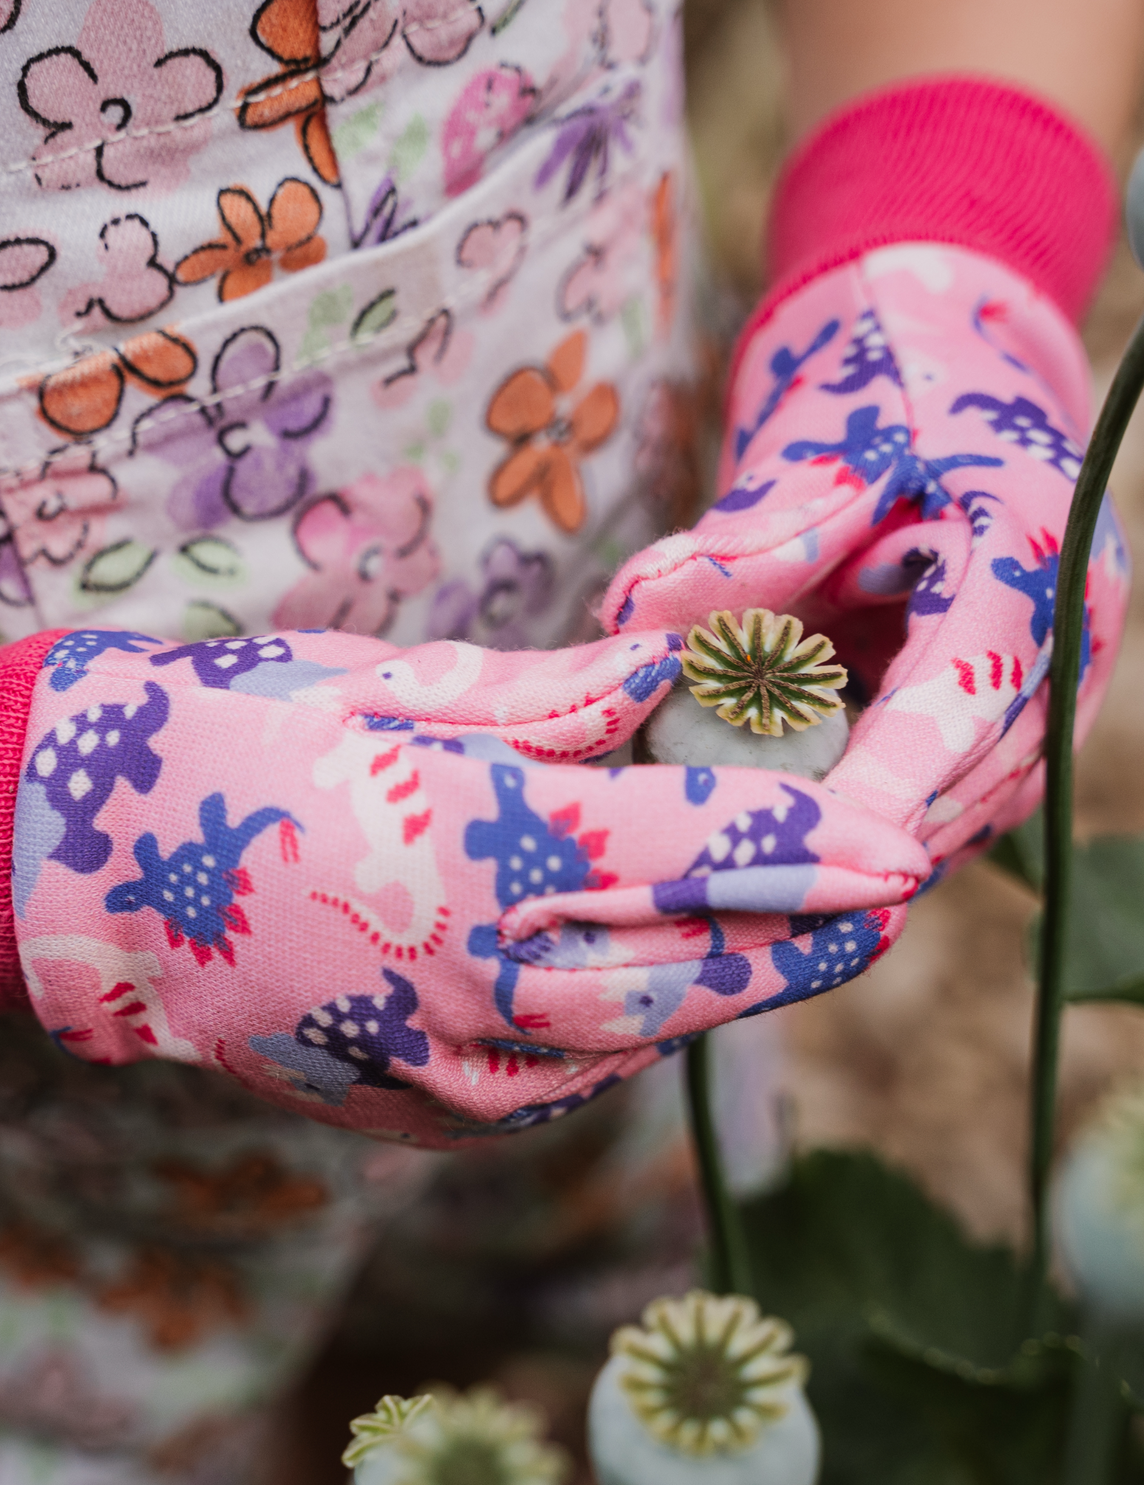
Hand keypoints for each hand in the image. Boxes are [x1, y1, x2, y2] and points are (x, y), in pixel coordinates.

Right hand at [12, 245, 1124, 1145]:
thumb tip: (666, 678)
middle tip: (879, 912)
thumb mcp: (386, 687)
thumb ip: (544, 700)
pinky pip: (537, 1095)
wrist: (76, 857)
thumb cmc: (227, 735)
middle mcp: (461, 967)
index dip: (801, 848)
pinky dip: (608, 1055)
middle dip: (796, 945)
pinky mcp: (388, 1107)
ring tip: (779, 957)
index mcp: (467, 840)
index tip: (892, 846)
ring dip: (714, 1004)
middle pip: (680, 971)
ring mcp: (423, 1055)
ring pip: (622, 1050)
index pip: (683, 849)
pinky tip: (635, 1012)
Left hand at [604, 242, 1127, 873]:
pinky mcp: (1015, 718)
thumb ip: (740, 533)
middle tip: (754, 878)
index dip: (896, 769)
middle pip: (981, 765)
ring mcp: (1055, 681)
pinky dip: (879, 821)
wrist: (939, 384)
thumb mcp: (815, 445)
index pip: (972, 680)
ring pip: (972, 799)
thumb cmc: (871, 397)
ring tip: (760, 877)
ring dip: (876, 841)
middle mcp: (1072, 627)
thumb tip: (633, 615)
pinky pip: (954, 795)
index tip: (814, 834)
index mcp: (1038, 543)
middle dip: (873, 828)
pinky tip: (792, 848)